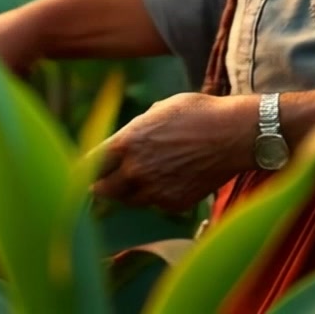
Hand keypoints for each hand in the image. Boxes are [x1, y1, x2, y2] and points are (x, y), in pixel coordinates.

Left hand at [92, 92, 257, 212]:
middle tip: (104, 181)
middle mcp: (135, 170)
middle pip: (102, 190)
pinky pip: (155, 204)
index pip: (89, 164)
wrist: (233, 134)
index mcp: (126, 142)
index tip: (81, 171)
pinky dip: (157, 196)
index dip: (83, 168)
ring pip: (129, 200)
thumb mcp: (161, 109)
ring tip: (142, 175)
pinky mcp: (172, 204)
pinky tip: (172, 178)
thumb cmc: (198, 112)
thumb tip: (128, 139)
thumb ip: (137, 129)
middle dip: (102, 184)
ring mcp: (153, 191)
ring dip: (129, 191)